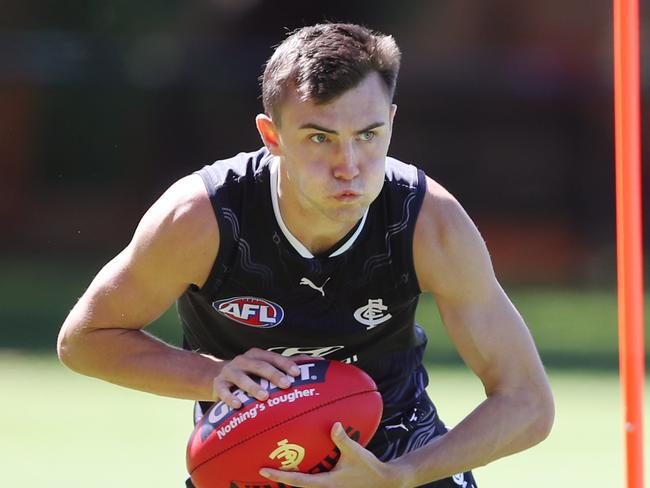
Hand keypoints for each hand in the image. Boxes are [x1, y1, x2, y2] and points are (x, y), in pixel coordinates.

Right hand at [212, 348, 301, 407]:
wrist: (216, 377)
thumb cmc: (250, 374)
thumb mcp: (264, 366)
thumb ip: (288, 365)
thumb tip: (320, 362)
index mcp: (257, 355)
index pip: (273, 357)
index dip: (285, 364)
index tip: (297, 373)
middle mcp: (243, 360)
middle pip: (260, 366)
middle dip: (273, 375)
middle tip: (286, 384)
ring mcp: (229, 371)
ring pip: (241, 378)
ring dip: (253, 387)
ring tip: (265, 397)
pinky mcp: (218, 384)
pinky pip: (223, 391)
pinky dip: (230, 398)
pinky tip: (238, 405)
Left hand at [259, 422, 402, 487]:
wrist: (385, 482)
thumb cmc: (369, 469)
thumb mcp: (356, 453)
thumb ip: (343, 439)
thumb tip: (334, 424)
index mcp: (325, 484)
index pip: (297, 481)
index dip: (279, 477)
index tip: (262, 471)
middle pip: (296, 485)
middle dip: (279, 479)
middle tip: (262, 467)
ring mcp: (328, 487)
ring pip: (304, 482)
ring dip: (291, 475)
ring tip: (276, 463)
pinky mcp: (333, 483)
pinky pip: (314, 478)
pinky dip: (305, 471)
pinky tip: (303, 458)